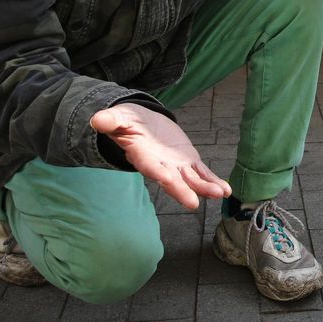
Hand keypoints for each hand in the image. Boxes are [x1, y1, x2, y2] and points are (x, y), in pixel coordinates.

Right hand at [90, 103, 231, 209]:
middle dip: (182, 191)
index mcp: (143, 155)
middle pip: (171, 180)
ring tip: (220, 194)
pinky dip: (213, 180)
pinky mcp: (188, 161)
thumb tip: (96, 119)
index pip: (150, 167)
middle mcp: (160, 165)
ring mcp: (176, 165)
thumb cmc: (128, 121)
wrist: (143, 122)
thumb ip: (110, 120)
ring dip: (205, 188)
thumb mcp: (119, 117)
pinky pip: (202, 173)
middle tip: (193, 203)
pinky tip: (226, 190)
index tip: (166, 179)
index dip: (158, 173)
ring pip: (191, 180)